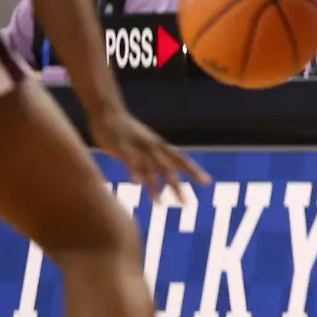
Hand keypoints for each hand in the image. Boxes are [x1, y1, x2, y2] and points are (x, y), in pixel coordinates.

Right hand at [87, 106, 209, 204]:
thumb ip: (157, 157)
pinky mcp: (122, 146)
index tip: (207, 183)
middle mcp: (152, 146)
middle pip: (168, 168)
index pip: (181, 159)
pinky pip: (130, 159)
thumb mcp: (147, 142)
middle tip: (186, 204)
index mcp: (159, 146)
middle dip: (177, 186)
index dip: (194, 170)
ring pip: (150, 167)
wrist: (109, 112)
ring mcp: (137, 146)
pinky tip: (137, 182)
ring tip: (160, 203)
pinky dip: (135, 170)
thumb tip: (169, 171)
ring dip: (155, 185)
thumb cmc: (128, 131)